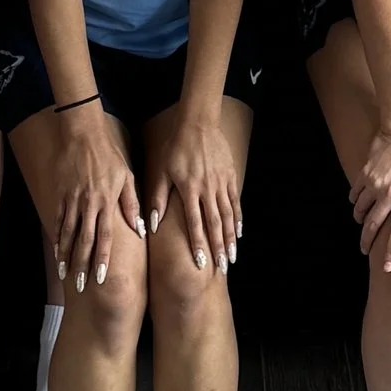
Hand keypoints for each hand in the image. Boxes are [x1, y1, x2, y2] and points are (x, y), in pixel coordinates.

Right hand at [47, 103, 143, 291]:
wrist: (83, 135)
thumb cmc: (109, 156)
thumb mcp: (127, 178)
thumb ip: (132, 204)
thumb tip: (142, 228)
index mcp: (107, 202)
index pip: (105, 237)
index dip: (102, 259)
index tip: (100, 279)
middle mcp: (88, 204)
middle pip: (85, 241)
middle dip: (82, 265)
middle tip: (80, 286)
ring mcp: (72, 200)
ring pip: (68, 234)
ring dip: (66, 256)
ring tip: (65, 274)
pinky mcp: (61, 194)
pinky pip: (58, 219)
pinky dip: (57, 237)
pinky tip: (56, 251)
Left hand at [146, 107, 242, 271]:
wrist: (197, 123)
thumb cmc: (175, 147)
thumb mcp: (161, 171)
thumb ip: (158, 198)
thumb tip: (152, 224)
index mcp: (189, 189)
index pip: (194, 223)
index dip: (198, 244)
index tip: (201, 263)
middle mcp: (207, 189)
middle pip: (214, 223)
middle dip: (218, 247)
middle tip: (222, 266)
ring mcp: (221, 182)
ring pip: (228, 215)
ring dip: (230, 237)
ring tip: (232, 255)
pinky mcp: (230, 176)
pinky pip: (235, 201)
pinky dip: (237, 218)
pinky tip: (238, 232)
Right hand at [349, 119, 390, 270]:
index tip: (388, 268)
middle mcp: (390, 195)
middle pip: (373, 226)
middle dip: (367, 242)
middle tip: (365, 250)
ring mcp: (375, 184)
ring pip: (360, 211)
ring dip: (360, 221)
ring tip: (362, 225)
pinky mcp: (365, 174)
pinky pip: (355, 194)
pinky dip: (355, 202)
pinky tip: (358, 204)